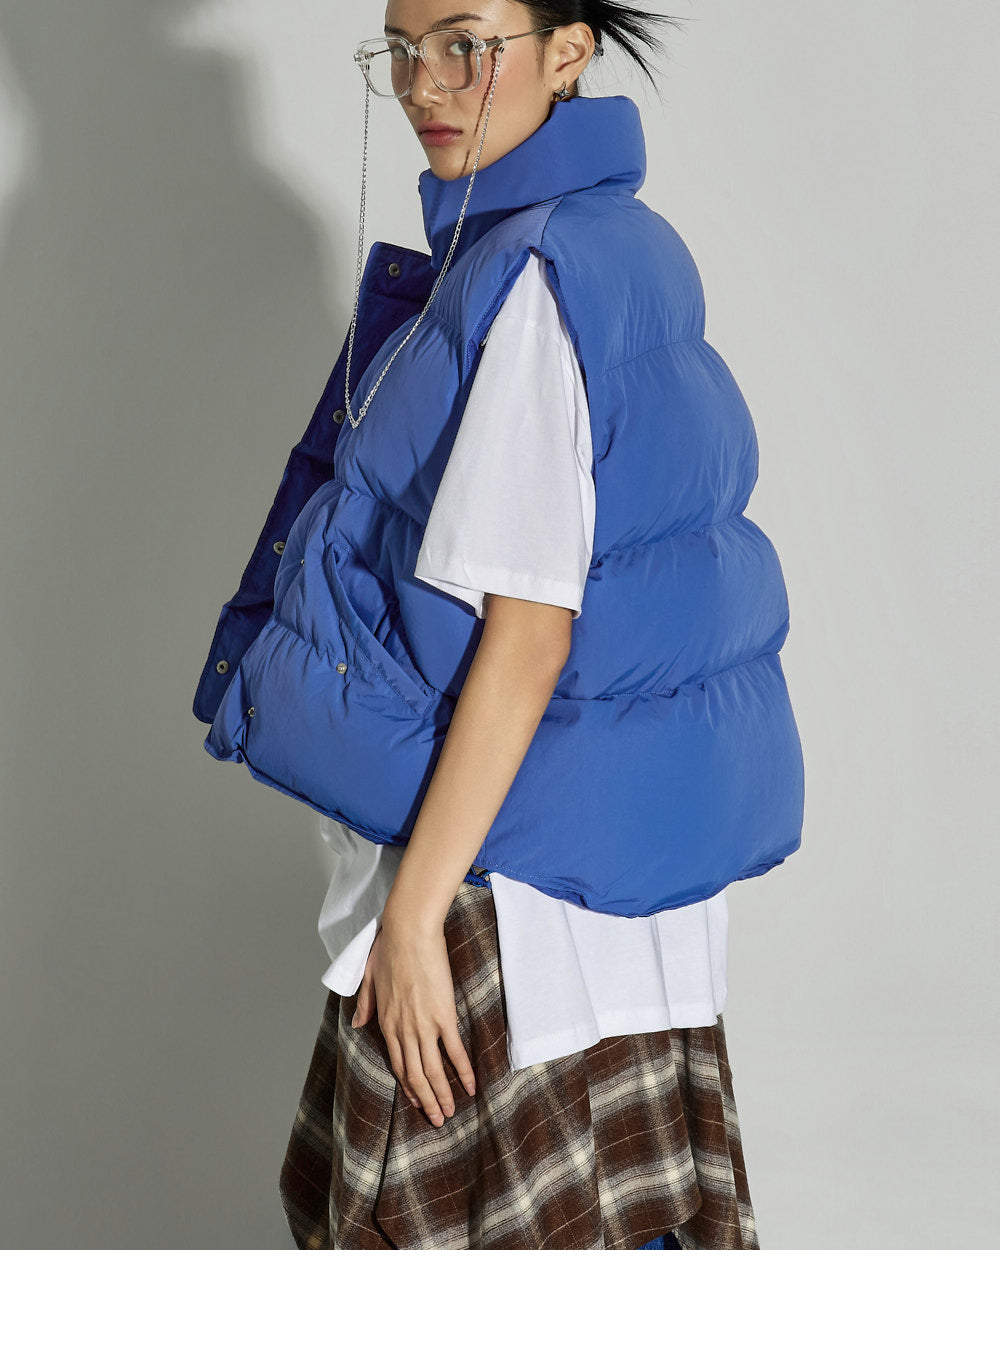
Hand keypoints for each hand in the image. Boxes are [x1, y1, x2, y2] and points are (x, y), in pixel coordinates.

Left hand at [353, 916, 476, 1124]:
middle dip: (426, 1101)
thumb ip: (364, 1004)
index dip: (408, 1086)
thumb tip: (356, 1023)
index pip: (397, 1063)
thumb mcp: (368, 978)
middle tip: (436, 1120)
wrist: (408, 931)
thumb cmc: (388, 948)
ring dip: (442, 1094)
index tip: (417, 1102)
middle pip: (415, 1075)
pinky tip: (470, 1085)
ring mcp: (423, 1025)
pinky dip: (462, 1070)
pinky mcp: (443, 1015)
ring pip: (432, 1070)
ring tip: (450, 1112)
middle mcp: (403, 1030)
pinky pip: (453, 1050)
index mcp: (386, 1023)